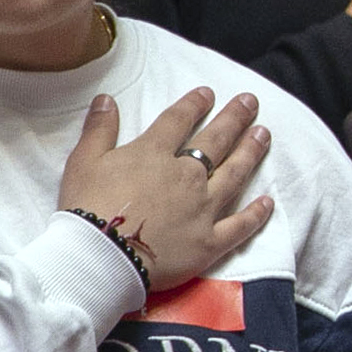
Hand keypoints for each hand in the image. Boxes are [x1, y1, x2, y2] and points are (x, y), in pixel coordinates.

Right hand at [58, 87, 275, 294]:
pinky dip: (257, 214)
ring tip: (263, 134)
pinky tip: (269, 202)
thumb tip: (106, 98)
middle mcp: (186, 176)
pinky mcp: (210, 241)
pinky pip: (240, 226)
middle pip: (216, 140)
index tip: (208, 93)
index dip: (194, 104)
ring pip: (235, 174)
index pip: (179, 120)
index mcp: (154, 154)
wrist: (98, 258)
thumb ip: (99, 129)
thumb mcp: (83, 162)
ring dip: (251, 152)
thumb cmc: (85, 209)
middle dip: (235, 118)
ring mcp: (202, 208)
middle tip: (251, 101)